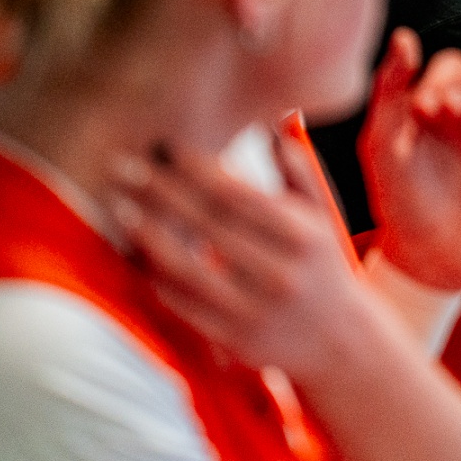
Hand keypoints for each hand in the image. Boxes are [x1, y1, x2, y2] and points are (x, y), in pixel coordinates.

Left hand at [111, 133, 375, 387]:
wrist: (339, 339)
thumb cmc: (323, 262)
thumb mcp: (323, 213)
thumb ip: (299, 169)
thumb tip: (275, 121)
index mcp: (302, 235)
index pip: (237, 194)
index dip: (197, 168)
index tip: (166, 147)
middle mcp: (279, 272)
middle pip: (205, 224)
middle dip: (159, 191)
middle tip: (124, 166)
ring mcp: (255, 309)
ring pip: (186, 267)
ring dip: (147, 234)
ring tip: (121, 207)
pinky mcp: (234, 338)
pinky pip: (183, 304)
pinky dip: (156, 276)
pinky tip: (137, 251)